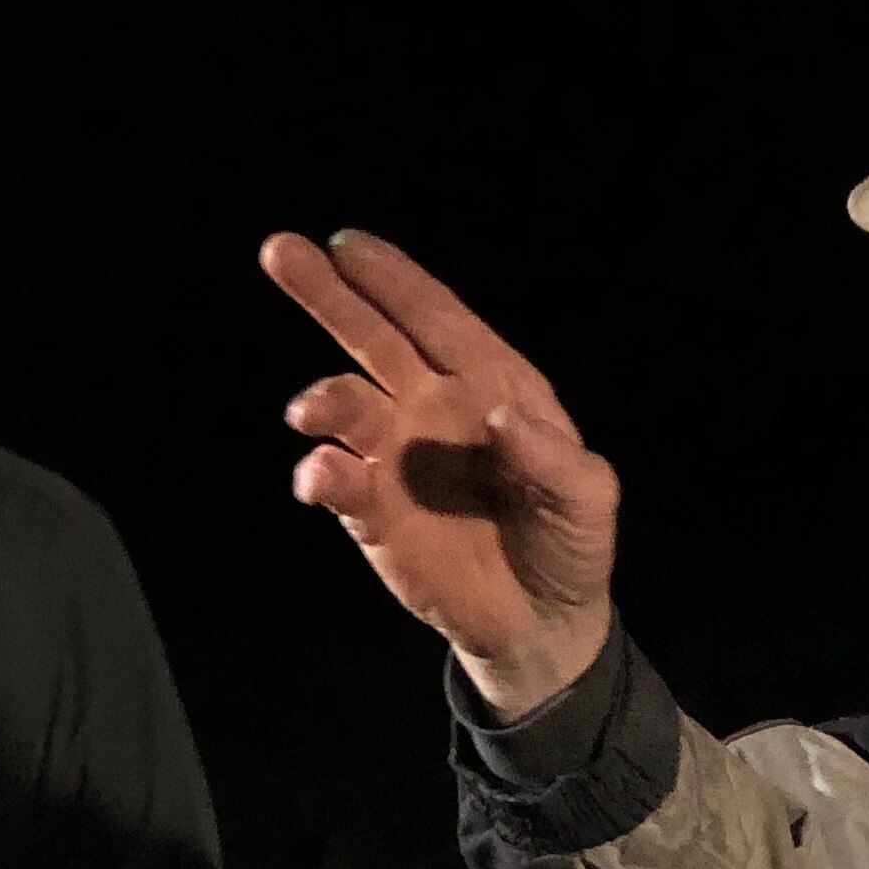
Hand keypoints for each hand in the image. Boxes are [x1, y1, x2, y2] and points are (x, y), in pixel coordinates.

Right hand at [258, 227, 621, 715]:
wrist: (540, 623)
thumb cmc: (571, 543)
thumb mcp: (588, 497)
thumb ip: (550, 455)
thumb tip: (498, 413)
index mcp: (490, 382)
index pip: (435, 318)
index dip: (394, 281)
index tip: (348, 244)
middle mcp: (432, 407)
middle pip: (372, 338)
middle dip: (328, 296)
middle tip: (280, 251)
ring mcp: (396, 458)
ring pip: (347, 405)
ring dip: (325, 399)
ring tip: (310, 410)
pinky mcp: (371, 513)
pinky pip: (336, 480)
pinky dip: (321, 473)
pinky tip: (320, 476)